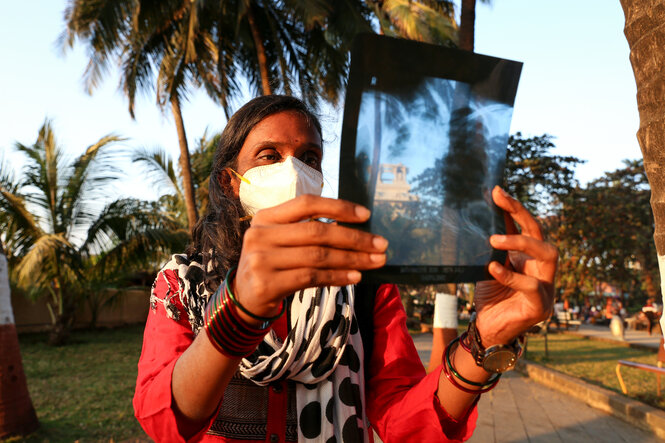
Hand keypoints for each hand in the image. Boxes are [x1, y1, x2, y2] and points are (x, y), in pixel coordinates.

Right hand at [233, 195, 387, 319]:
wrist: (243, 298)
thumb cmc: (272, 264)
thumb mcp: (281, 240)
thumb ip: (307, 231)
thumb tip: (357, 230)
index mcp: (266, 217)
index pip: (307, 204)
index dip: (338, 207)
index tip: (366, 215)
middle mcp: (260, 234)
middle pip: (317, 231)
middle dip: (354, 238)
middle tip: (381, 244)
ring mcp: (261, 259)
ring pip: (318, 256)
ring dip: (352, 259)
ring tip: (375, 262)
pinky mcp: (267, 283)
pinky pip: (312, 277)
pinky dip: (337, 277)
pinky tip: (355, 276)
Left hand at [474, 186, 557, 346]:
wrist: (487, 329)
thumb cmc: (490, 297)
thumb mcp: (489, 265)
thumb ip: (494, 246)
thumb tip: (483, 213)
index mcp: (530, 257)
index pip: (528, 226)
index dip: (514, 208)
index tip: (496, 191)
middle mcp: (543, 268)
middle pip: (541, 233)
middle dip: (522, 215)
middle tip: (499, 203)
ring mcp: (547, 287)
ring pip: (548, 254)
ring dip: (521, 242)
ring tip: (493, 240)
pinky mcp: (541, 307)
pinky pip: (532, 286)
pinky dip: (511, 276)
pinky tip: (492, 269)